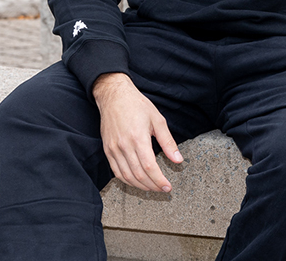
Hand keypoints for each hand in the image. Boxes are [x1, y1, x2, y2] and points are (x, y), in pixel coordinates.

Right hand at [92, 72, 181, 192]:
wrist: (114, 96)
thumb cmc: (137, 105)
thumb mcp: (158, 120)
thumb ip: (168, 142)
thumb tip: (178, 159)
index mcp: (138, 138)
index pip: (150, 167)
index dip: (159, 180)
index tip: (168, 187)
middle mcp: (124, 146)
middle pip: (138, 175)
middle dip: (152, 186)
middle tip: (163, 190)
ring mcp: (113, 149)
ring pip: (126, 176)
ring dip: (140, 186)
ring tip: (152, 188)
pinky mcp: (107, 150)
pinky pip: (116, 171)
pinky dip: (127, 180)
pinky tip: (137, 181)